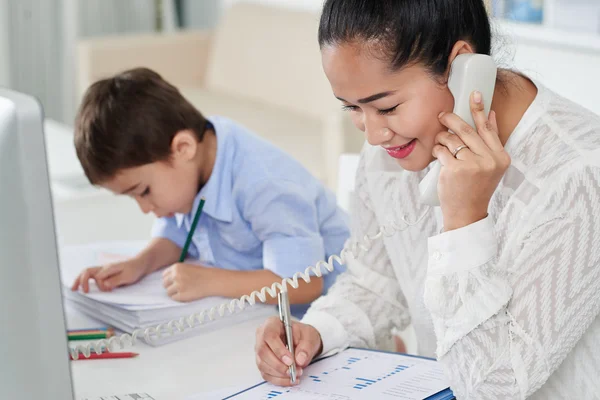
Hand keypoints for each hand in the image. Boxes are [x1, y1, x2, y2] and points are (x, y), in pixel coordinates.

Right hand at [71, 258, 146, 292]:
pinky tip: (82, 285)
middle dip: (80, 280)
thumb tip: (104, 285)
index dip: (100, 285)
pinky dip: (85, 280)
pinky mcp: (105, 273)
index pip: (98, 277)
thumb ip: (115, 280)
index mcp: (109, 268)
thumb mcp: (127, 276)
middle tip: (75, 289)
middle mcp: (104, 268)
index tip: (108, 290)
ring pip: (88, 273)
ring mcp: (104, 270)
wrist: (140, 264)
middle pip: (87, 271)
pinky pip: (92, 276)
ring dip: (80, 280)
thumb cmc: (134, 269)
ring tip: (74, 288)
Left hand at [162, 263, 215, 301]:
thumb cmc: (201, 273)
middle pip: (164, 284)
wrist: (212, 280)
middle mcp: (175, 276)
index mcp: (176, 267)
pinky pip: (174, 298)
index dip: (169, 279)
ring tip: (183, 291)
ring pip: (168, 292)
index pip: (164, 275)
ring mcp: (178, 286)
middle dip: (170, 286)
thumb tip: (167, 279)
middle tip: (178, 287)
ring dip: (174, 293)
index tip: (174, 281)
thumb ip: (176, 271)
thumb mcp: (187, 267)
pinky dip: (179, 298)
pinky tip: (186, 294)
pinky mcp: (181, 295)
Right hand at [255, 316, 322, 385]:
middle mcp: (262, 336)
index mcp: (272, 323)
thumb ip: (306, 347)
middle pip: (263, 351)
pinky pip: (266, 374)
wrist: (301, 341)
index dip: (278, 350)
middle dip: (279, 365)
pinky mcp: (262, 362)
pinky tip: (289, 379)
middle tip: (293, 370)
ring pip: (263, 364)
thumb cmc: (302, 335)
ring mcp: (260, 350)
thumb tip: (299, 360)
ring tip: (295, 374)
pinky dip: (278, 379)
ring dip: (279, 373)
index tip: (290, 361)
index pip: (269, 335)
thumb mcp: (309, 337)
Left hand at [434, 90, 510, 230]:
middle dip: (451, 119)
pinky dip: (436, 150)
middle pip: (466, 130)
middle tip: (442, 115)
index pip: (488, 128)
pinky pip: (441, 150)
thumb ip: (490, 142)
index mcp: (500, 157)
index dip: (479, 110)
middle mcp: (489, 160)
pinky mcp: (455, 170)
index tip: (474, 94)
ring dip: (442, 138)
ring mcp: (472, 165)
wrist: (467, 213)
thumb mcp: (490, 166)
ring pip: (451, 139)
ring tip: (441, 144)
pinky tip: (437, 154)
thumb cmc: (476, 187)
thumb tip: (491, 114)